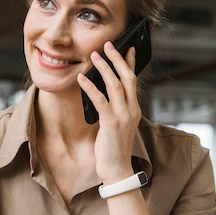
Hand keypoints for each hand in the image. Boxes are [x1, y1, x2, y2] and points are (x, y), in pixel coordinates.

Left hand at [78, 43, 140, 183]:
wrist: (117, 169)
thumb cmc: (114, 148)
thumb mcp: (117, 125)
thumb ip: (114, 109)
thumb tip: (102, 93)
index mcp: (134, 109)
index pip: (134, 80)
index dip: (131, 62)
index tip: (128, 48)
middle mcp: (132, 109)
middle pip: (127, 77)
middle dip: (117, 58)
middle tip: (107, 44)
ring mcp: (123, 116)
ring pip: (115, 84)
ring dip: (103, 68)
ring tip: (94, 55)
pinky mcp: (111, 123)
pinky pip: (100, 100)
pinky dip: (90, 87)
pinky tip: (81, 79)